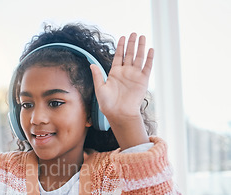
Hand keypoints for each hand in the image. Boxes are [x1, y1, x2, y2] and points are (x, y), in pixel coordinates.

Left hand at [90, 33, 152, 148]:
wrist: (119, 113)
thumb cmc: (108, 104)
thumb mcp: (100, 88)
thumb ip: (97, 75)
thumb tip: (91, 64)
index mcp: (114, 73)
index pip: (118, 56)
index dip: (120, 47)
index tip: (122, 37)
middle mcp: (125, 73)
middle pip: (129, 54)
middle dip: (131, 44)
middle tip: (133, 33)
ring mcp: (134, 76)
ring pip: (139, 58)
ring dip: (140, 47)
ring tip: (142, 36)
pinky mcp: (143, 80)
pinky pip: (147, 67)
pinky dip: (149, 58)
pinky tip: (150, 49)